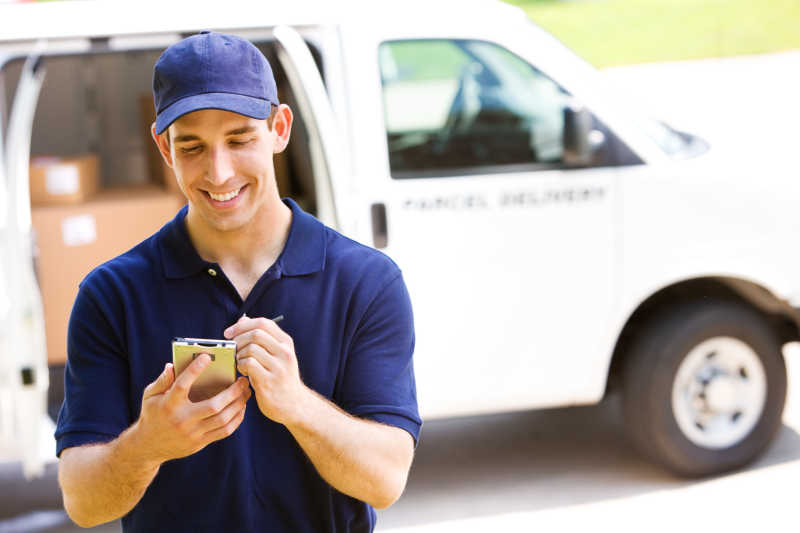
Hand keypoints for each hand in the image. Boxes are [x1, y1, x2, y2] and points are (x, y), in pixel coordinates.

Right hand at [134, 355, 250, 464]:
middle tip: (243, 380)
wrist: (148, 447)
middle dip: (232, 392)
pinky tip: (241, 408)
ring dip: (238, 405)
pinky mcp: (200, 443)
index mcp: (169, 404)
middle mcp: (182, 419)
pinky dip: (236, 419)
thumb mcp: (150, 396)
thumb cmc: (152, 415)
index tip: (207, 357)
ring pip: (222, 419)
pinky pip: (224, 431)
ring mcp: (192, 433)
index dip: (194, 370)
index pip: (182, 384)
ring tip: (246, 392)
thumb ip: (162, 380)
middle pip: (213, 406)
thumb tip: (172, 365)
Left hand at [225, 316, 308, 425]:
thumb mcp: (276, 355)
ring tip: (239, 362)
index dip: (242, 325)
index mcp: (286, 343)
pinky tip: (242, 371)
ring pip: (250, 349)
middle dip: (238, 339)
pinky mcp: (269, 382)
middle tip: (232, 349)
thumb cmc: (280, 377)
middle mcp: (285, 353)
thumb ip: (261, 337)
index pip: (264, 323)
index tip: (229, 333)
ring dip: (238, 354)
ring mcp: (278, 368)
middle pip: (256, 333)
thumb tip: (242, 320)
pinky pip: (248, 364)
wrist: (294, 405)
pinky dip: (240, 365)